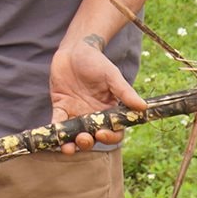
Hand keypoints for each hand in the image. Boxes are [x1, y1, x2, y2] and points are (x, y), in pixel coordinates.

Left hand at [51, 32, 143, 151]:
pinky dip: (55, 130)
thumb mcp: (112, 75)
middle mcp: (93, 116)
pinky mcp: (60, 107)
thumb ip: (124, 92)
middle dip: (88, 143)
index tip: (102, 133)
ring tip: (68, 148)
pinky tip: (53, 133)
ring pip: (74, 135)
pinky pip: (58, 122)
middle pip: (93, 137)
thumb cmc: (97, 61)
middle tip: (84, 138)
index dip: (109, 137)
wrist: (75, 50)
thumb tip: (143, 107)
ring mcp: (76, 113)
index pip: (113, 131)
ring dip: (71, 144)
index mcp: (109, 110)